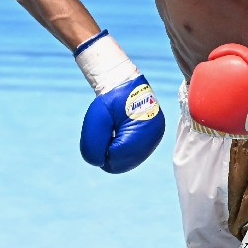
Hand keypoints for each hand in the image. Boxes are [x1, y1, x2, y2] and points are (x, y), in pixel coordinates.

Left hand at [75, 31, 164, 172]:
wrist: (125, 84)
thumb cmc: (110, 99)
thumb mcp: (96, 120)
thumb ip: (92, 145)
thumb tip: (98, 163)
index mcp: (141, 130)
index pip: (116, 157)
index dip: (102, 150)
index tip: (102, 132)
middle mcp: (153, 138)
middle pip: (124, 163)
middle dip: (109, 153)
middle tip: (106, 133)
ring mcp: (155, 140)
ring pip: (129, 161)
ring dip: (116, 152)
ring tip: (113, 132)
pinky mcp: (153, 140)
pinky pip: (134, 156)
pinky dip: (123, 151)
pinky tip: (119, 135)